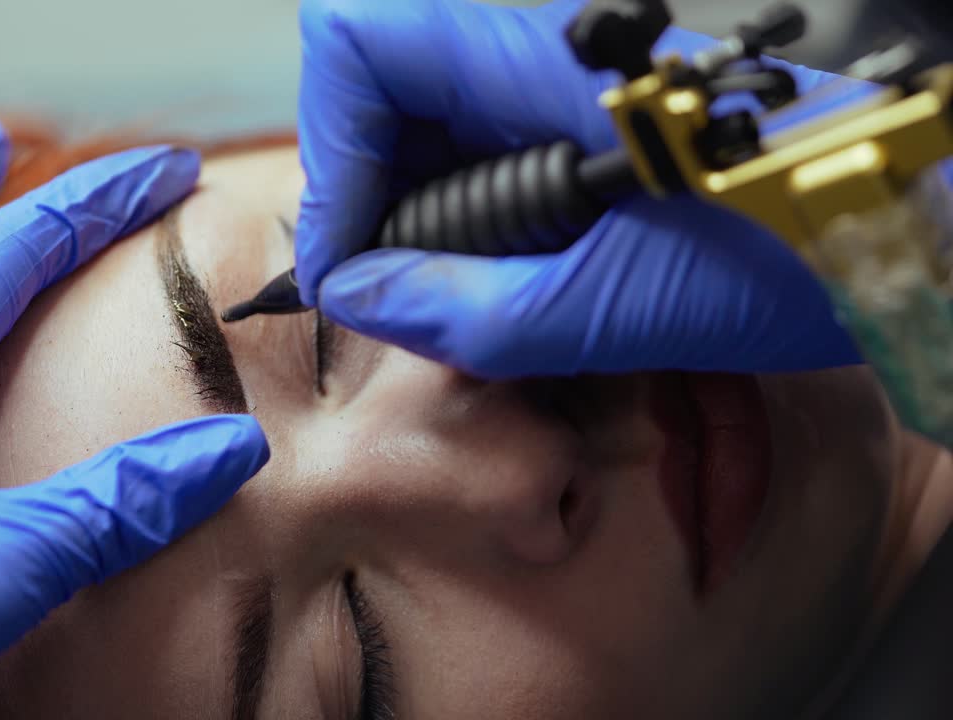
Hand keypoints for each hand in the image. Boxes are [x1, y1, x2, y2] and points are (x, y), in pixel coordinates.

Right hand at [294, 0, 860, 375]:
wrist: (890, 224)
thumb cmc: (787, 250)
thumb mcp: (616, 303)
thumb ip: (469, 311)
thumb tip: (363, 298)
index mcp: (534, 61)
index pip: (360, 46)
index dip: (331, 152)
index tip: (350, 258)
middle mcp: (531, 51)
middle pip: (378, 84)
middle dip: (360, 190)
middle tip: (383, 286)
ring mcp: (553, 80)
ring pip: (420, 117)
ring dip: (405, 208)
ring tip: (432, 294)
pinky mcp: (574, 117)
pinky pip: (475, 144)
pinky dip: (457, 213)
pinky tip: (485, 275)